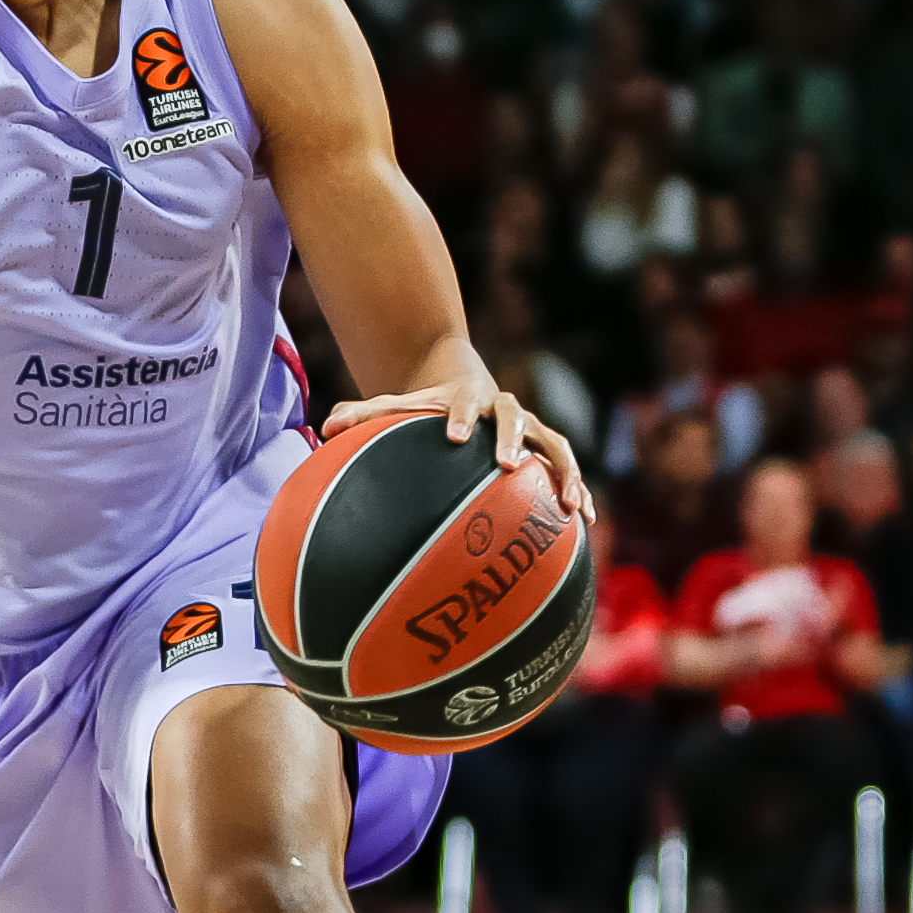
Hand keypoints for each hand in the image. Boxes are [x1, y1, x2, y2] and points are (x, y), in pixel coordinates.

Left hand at [323, 367, 591, 519]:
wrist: (469, 388)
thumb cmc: (429, 408)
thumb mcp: (399, 407)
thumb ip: (364, 415)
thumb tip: (325, 426)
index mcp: (470, 398)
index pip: (467, 403)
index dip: (463, 416)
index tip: (455, 436)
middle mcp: (508, 411)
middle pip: (518, 418)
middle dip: (515, 440)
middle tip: (509, 465)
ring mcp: (534, 432)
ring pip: (557, 447)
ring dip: (565, 473)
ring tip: (570, 505)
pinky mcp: (549, 453)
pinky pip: (567, 473)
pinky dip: (580, 493)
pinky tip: (588, 523)